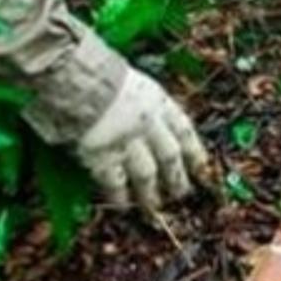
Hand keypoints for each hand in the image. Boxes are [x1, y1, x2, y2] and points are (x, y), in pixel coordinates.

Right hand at [73, 67, 212, 211]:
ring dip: (151, 193)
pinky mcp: (104, 157)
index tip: (202, 166)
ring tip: (154, 207)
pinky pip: (116, 183)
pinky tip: (122, 205)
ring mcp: (128, 142)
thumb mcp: (131, 80)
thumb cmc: (99, 73)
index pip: (183, 130)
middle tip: (181, 193)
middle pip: (170, 156)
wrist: (78, 79)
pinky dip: (120, 196)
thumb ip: (142, 101)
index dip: (194, 150)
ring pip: (147, 175)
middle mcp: (148, 124)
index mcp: (157, 101)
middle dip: (177, 177)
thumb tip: (146, 119)